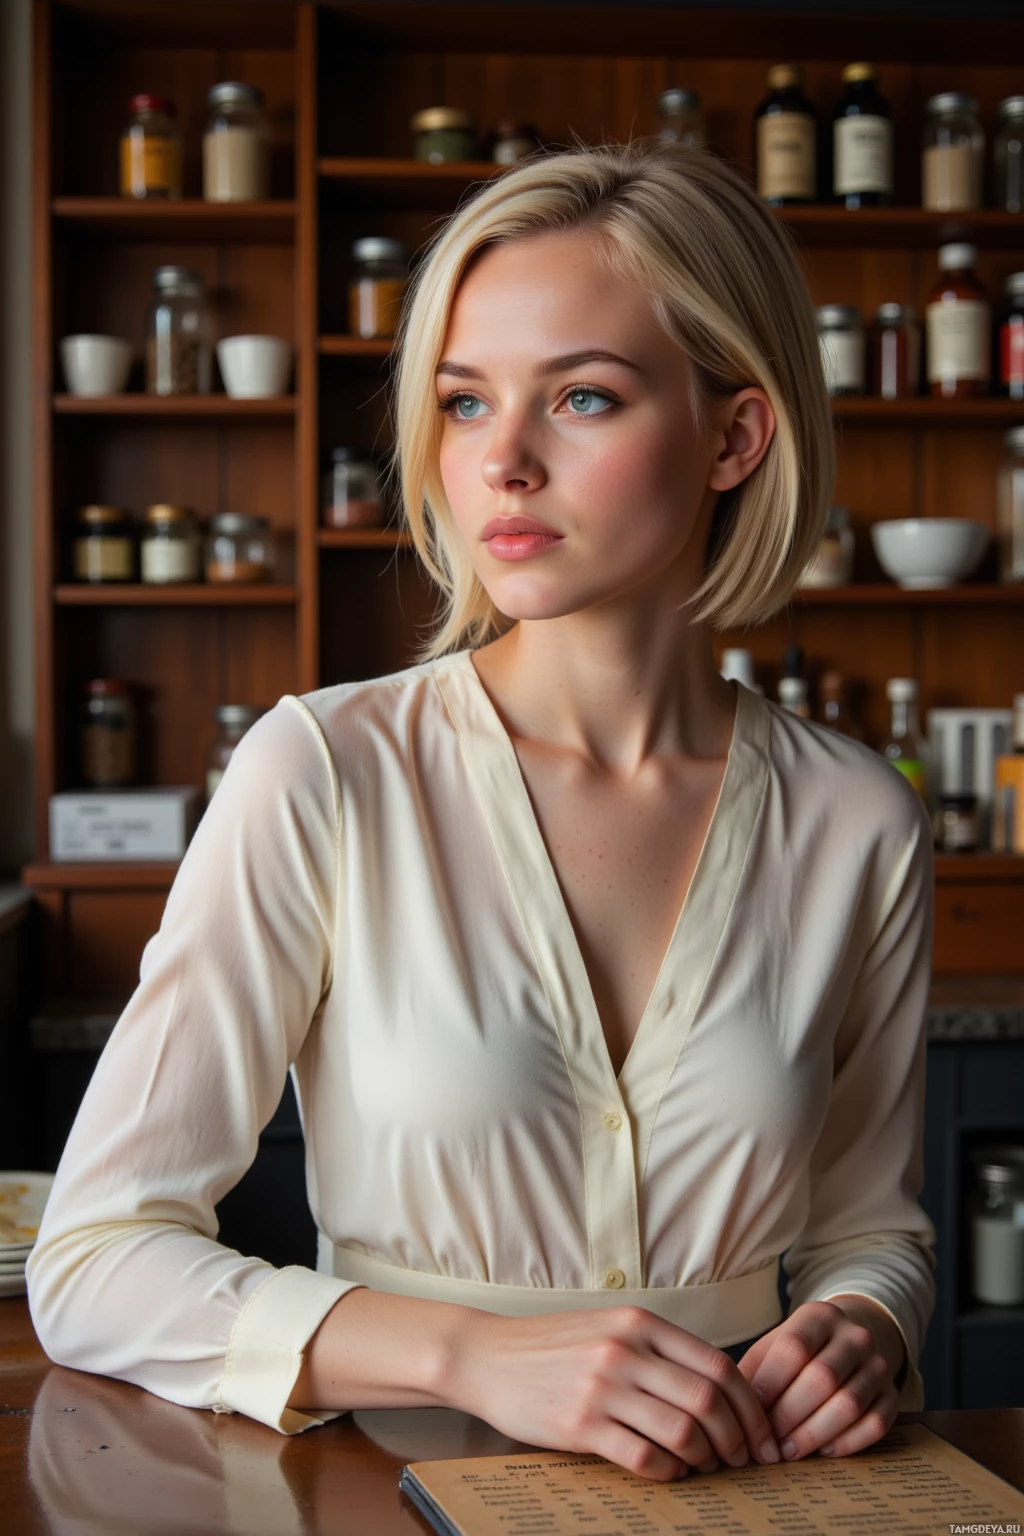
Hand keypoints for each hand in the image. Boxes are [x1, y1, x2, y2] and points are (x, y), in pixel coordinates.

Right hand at [447, 1305, 782, 1482]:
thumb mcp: (609, 1327)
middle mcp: (626, 1351)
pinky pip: (644, 1458)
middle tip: (743, 1461)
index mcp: (640, 1323)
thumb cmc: (552, 1346)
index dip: (750, 1405)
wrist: (487, 1356)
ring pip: (683, 1432)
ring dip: (706, 1459)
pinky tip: (668, 1473)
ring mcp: (603, 1388)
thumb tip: (717, 1388)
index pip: (719, 1365)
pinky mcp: (580, 1424)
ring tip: (706, 1468)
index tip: (760, 1432)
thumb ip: (657, 1348)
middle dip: (737, 1439)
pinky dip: (668, 1473)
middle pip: (709, 1400)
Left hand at [733, 1300, 899, 1461]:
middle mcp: (855, 1336)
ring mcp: (879, 1365)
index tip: (750, 1413)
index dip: (771, 1384)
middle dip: (790, 1417)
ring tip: (788, 1452)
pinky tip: (823, 1451)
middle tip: (768, 1443)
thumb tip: (729, 1409)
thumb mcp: (773, 1347)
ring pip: (850, 1404)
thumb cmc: (799, 1350)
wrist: (848, 1341)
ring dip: (814, 1435)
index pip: (794, 1348)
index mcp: (819, 1316)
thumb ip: (753, 1372)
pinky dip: (848, 1443)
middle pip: (822, 1379)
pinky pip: (875, 1424)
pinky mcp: (893, 1395)